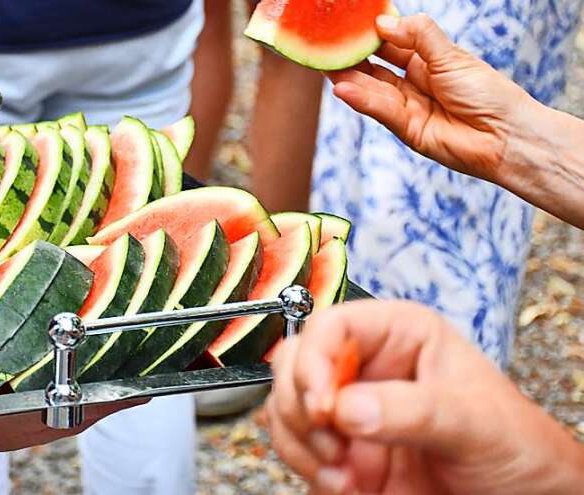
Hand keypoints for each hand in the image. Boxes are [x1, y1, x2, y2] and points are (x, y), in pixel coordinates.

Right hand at [267, 301, 583, 494]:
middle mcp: (365, 368)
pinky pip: (296, 450)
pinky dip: (307, 469)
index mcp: (399, 335)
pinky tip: (344, 484)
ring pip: (285, 407)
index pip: (332, 325)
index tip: (322, 402)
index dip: (314, 359)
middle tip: (328, 437)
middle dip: (300, 404)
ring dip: (300, 441)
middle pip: (294, 362)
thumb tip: (348, 407)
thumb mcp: (473, 420)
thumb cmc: (519, 447)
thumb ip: (413, 409)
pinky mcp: (343, 453)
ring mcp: (351, 412)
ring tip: (340, 470)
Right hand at [327, 13, 534, 182]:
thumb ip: (418, 36)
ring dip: (349, 78)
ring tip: (326, 65)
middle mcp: (413, 83)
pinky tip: (343, 89)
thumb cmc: (490, 93)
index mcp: (427, 60)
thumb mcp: (452, 56)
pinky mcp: (406, 129)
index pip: (390, 43)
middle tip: (325, 43)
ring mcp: (408, 107)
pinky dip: (362, 100)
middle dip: (351, 56)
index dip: (370, 32)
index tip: (347, 19)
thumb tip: (383, 22)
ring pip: (373, 89)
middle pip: (374, 67)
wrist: (509, 137)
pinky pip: (381, 110)